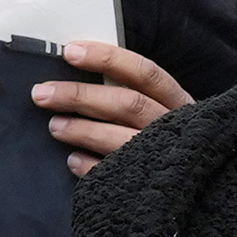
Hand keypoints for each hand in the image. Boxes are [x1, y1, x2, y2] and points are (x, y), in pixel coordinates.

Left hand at [33, 39, 185, 176]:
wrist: (194, 185)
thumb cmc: (169, 138)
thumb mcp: (162, 109)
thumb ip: (132, 91)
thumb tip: (82, 69)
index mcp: (176, 101)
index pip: (144, 72)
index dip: (107, 59)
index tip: (70, 52)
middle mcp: (172, 126)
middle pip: (127, 103)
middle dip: (81, 96)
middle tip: (43, 93)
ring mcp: (162, 156)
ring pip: (119, 138)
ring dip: (81, 130)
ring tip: (55, 126)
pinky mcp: (148, 184)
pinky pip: (114, 173)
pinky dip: (90, 166)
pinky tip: (72, 160)